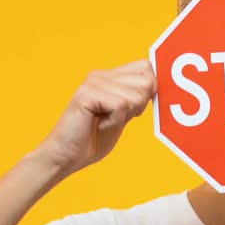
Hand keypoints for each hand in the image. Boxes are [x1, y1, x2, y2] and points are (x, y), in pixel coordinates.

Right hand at [40, 60, 156, 173]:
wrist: (66, 157)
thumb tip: (158, 83)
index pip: (146, 66)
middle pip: (146, 81)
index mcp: (110, 76)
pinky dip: (115, 122)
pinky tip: (99, 125)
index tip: (132, 109)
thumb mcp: (125, 115)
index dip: (149, 90)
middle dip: (139, 106)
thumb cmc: (94, 138)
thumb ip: (139, 98)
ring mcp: (93, 82)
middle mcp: (101, 75)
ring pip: (136, 95)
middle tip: (115, 117)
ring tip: (105, 121)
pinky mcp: (86, 94)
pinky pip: (121, 106)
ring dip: (125, 116)